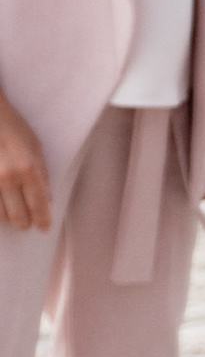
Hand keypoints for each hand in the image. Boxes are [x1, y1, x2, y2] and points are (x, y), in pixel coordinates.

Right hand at [0, 94, 50, 235]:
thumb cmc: (13, 128)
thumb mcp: (35, 146)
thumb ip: (42, 174)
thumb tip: (47, 200)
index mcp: (27, 169)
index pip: (38, 205)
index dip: (43, 221)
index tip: (44, 227)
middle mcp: (7, 178)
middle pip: (17, 217)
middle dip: (24, 223)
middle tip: (27, 221)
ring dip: (8, 217)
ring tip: (12, 211)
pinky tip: (1, 204)